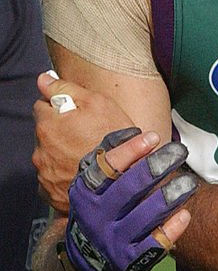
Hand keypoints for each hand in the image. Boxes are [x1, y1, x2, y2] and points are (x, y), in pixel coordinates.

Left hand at [33, 72, 135, 212]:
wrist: (123, 181)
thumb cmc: (113, 139)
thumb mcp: (98, 103)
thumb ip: (66, 88)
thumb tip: (43, 79)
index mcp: (48, 125)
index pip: (43, 105)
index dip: (61, 106)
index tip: (77, 113)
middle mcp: (41, 149)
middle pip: (45, 131)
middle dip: (60, 130)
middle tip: (87, 134)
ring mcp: (45, 173)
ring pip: (48, 154)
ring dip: (61, 152)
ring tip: (88, 154)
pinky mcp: (51, 191)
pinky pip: (52, 177)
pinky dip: (64, 173)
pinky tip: (82, 171)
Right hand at [64, 130, 196, 270]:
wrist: (88, 261)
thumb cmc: (101, 207)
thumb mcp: (95, 182)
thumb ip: (111, 154)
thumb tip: (136, 132)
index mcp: (86, 193)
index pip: (105, 168)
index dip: (130, 151)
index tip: (154, 137)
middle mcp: (96, 217)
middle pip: (128, 190)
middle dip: (156, 168)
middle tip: (180, 151)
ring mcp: (112, 241)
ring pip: (144, 217)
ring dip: (170, 197)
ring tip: (190, 182)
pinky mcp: (128, 262)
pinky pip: (152, 246)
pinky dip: (170, 230)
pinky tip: (185, 215)